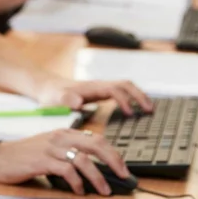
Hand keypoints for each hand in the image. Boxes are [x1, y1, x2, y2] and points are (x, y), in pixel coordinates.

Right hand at [0, 129, 131, 194]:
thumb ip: (68, 152)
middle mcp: (60, 137)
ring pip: (83, 159)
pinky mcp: (42, 160)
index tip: (122, 168)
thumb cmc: (23, 156)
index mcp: (64, 133)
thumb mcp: (49, 148)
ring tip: (104, 190)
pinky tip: (80, 191)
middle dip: (114, 161)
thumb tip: (92, 166)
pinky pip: (66, 170)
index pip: (97, 139)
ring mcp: (51, 148)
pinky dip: (77, 182)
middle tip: (123, 176)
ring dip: (97, 177)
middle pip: (96, 145)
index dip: (113, 153)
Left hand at [37, 78, 152, 114]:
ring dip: (138, 96)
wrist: (47, 88)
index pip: (114, 90)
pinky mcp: (100, 93)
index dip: (124, 100)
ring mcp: (101, 88)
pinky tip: (136, 109)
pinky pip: (120, 92)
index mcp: (91, 88)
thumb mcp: (56, 99)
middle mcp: (99, 85)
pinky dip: (131, 98)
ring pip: (125, 87)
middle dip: (139, 95)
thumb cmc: (51, 96)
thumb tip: (77, 103)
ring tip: (149, 110)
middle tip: (150, 110)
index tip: (130, 114)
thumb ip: (66, 100)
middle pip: (125, 84)